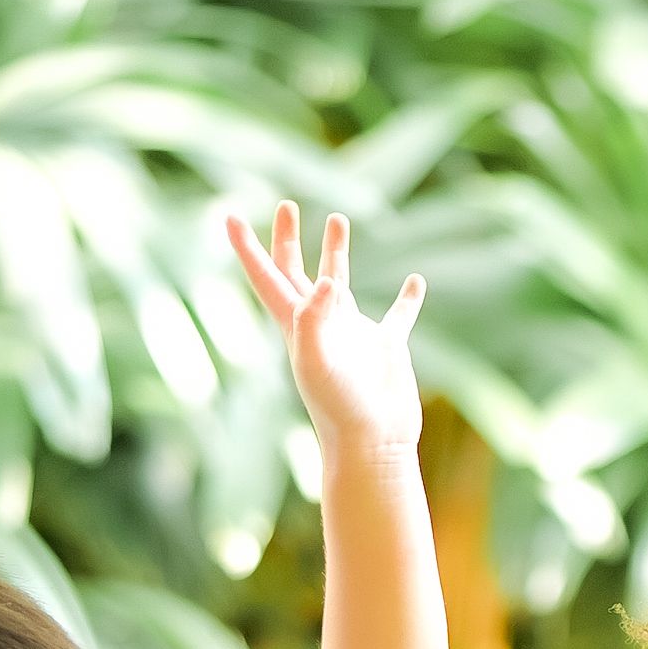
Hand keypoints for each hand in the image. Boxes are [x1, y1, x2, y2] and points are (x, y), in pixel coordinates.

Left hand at [228, 203, 426, 453]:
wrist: (373, 443)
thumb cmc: (339, 407)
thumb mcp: (317, 361)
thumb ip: (315, 318)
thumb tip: (328, 280)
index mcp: (296, 325)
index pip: (266, 277)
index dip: (246, 248)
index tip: (231, 216)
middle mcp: (320, 325)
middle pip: (296, 272)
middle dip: (288, 239)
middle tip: (286, 205)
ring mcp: (353, 335)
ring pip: (341, 283)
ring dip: (337, 252)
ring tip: (338, 218)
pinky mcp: (386, 347)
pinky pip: (397, 316)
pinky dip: (407, 299)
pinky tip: (416, 282)